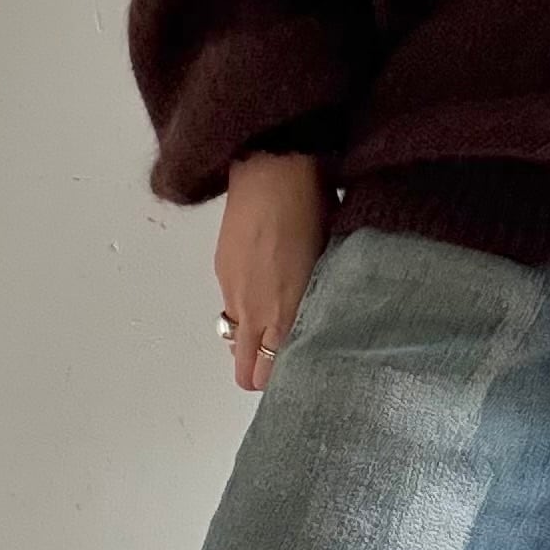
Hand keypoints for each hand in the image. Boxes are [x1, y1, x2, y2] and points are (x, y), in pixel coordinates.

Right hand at [215, 151, 330, 390]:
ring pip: (235, 339)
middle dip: (258, 373)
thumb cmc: (315, 210)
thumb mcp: (328, 260)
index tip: (300, 373)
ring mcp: (235, 292)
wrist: (272, 170)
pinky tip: (262, 285)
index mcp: (289, 311)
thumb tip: (320, 319)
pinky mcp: (222, 271)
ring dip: (249, 340)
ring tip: (272, 320)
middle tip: (279, 361)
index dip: (283, 379)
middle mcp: (257, 310)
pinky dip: (243, 309)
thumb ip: (319, 300)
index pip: (273, 371)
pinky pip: (230, 307)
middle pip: (245, 370)